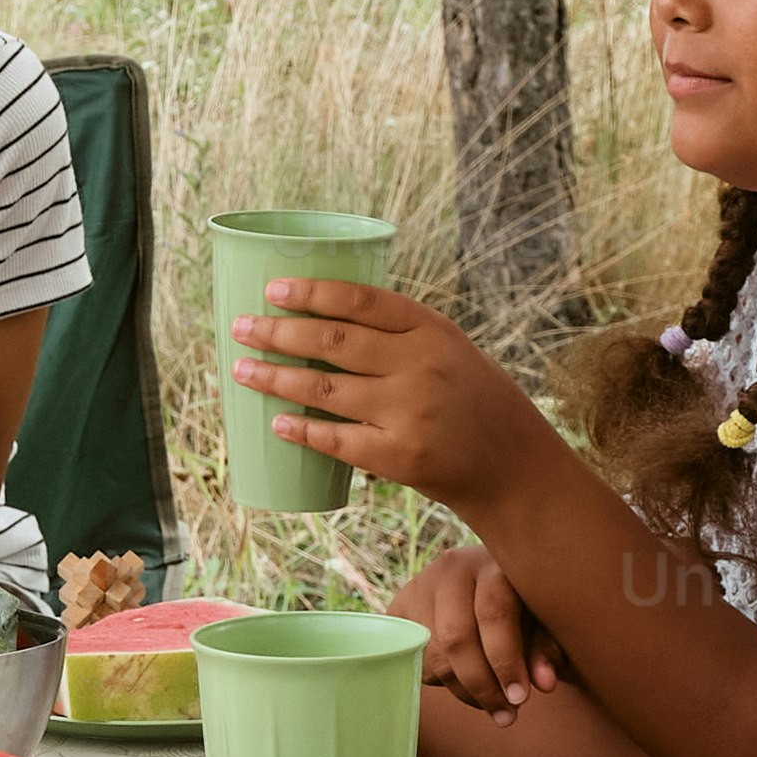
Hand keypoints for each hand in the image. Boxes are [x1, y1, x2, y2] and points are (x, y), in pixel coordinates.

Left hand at [227, 277, 550, 509]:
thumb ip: (399, 338)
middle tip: (241, 328)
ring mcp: (409, 412)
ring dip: (274, 378)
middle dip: (278, 332)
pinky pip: (336, 440)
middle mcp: (421, 365)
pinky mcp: (400, 456)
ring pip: (324, 389)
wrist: (515, 467)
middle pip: (333, 341)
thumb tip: (320, 325)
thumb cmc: (476, 403)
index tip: (272, 289)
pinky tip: (275, 422)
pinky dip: (301, 430)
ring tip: (241, 370)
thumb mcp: (451, 352)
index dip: (313, 292)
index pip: (362, 300)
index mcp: (433, 330)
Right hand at [401, 544, 552, 714]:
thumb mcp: (539, 622)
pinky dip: (439, 679)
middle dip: (482, 685)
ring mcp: (420, 586)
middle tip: (505, 715)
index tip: (519, 699)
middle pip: (456, 637)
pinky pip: (413, 658)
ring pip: (434, 654)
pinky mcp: (399, 608)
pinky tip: (462, 682)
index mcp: (493, 563)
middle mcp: (452, 569)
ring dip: (464, 690)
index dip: (505, 661)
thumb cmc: (520, 604)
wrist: (484, 580)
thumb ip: (543, 650)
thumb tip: (544, 684)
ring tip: (491, 704)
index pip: (492, 613)